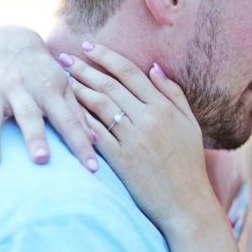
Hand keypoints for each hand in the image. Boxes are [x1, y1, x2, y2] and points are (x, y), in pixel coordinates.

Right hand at [0, 26, 98, 170]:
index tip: (93, 170)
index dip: (81, 144)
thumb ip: (76, 112)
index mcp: (49, 88)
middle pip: (30, 115)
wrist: (7, 37)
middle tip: (42, 160)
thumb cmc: (41, 70)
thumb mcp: (61, 84)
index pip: (69, 120)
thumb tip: (97, 142)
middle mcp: (22, 88)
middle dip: (35, 137)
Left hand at [64, 43, 222, 237]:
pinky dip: (79, 118)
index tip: (88, 47)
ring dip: (78, 89)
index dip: (107, 57)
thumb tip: (153, 67)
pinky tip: (65, 110)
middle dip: (84, 69)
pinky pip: (95, 133)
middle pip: (110, 85)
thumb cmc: (189, 164)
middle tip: (64, 58)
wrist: (187, 204)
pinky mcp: (121, 160)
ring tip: (61, 80)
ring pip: (99, 106)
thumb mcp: (189, 124)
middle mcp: (148, 119)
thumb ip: (173, 93)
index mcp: (164, 108)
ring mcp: (133, 139)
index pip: (130, 73)